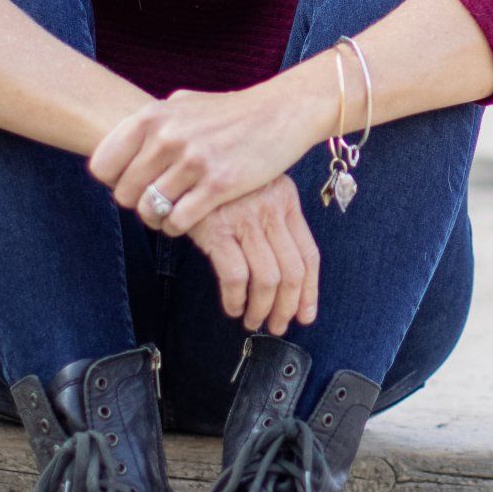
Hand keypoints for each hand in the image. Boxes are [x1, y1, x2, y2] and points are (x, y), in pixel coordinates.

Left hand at [89, 73, 332, 235]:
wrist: (281, 112)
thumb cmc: (230, 112)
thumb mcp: (184, 104)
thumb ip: (152, 122)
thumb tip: (122, 144)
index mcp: (153, 116)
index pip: (102, 165)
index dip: (113, 181)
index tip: (132, 183)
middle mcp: (167, 137)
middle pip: (124, 193)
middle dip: (137, 204)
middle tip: (155, 204)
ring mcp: (193, 161)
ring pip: (149, 211)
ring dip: (158, 219)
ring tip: (171, 214)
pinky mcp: (219, 185)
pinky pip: (178, 221)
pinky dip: (178, 227)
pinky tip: (188, 220)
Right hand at [187, 180, 320, 333]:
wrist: (182, 165)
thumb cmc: (220, 184)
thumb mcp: (256, 191)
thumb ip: (273, 221)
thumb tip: (285, 277)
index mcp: (287, 199)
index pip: (309, 254)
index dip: (310, 291)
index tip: (306, 314)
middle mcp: (271, 209)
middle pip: (292, 271)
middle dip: (287, 307)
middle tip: (278, 326)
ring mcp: (245, 219)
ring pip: (268, 278)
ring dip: (262, 308)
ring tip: (253, 321)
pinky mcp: (217, 229)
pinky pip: (236, 276)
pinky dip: (236, 299)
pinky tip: (233, 307)